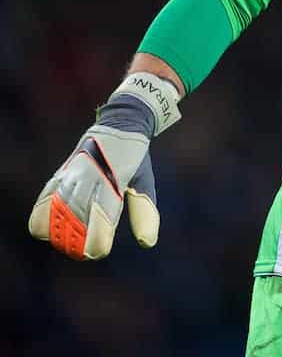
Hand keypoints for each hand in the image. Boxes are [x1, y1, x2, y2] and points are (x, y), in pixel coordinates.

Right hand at [29, 72, 180, 259]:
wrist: (120, 122)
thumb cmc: (135, 158)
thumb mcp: (143, 182)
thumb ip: (143, 212)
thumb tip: (148, 243)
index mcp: (112, 184)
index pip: (100, 225)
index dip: (97, 245)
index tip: (100, 250)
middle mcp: (88, 180)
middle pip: (73, 225)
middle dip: (76, 244)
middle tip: (85, 250)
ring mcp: (71, 176)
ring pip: (55, 215)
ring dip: (60, 233)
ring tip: (69, 242)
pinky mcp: (60, 173)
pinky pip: (43, 200)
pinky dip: (43, 218)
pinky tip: (50, 228)